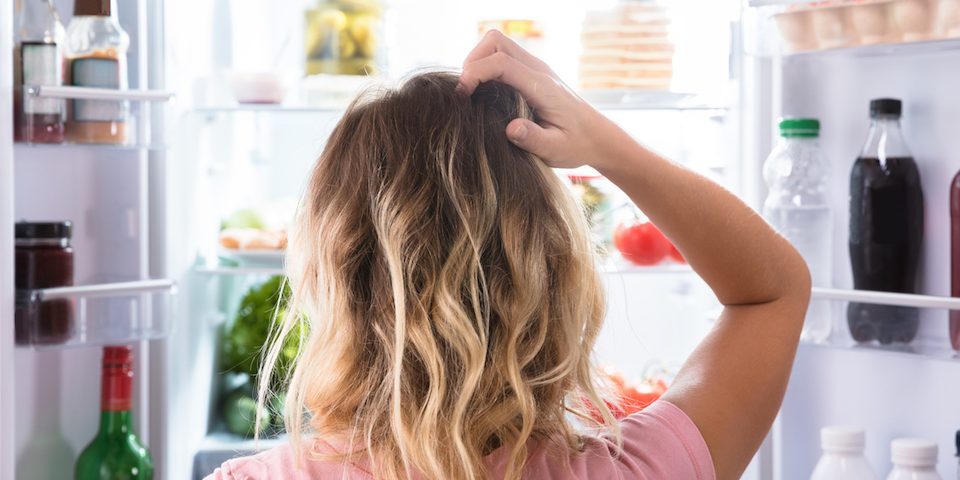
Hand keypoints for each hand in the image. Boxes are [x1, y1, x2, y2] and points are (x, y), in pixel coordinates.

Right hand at [458, 30, 619, 169]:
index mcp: (542, 86)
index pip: (501, 63)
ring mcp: (535, 68)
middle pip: (495, 42)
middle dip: (473, 61)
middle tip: (465, 92)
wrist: (597, 137)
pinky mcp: (531, 72)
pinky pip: (502, 56)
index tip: (462, 96)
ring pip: (497, 44)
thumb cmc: (576, 145)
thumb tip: (511, 128)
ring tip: (471, 92)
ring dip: (478, 62)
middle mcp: (538, 70)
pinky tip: (483, 93)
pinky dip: (486, 67)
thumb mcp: (556, 150)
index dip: (475, 73)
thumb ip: (533, 139)